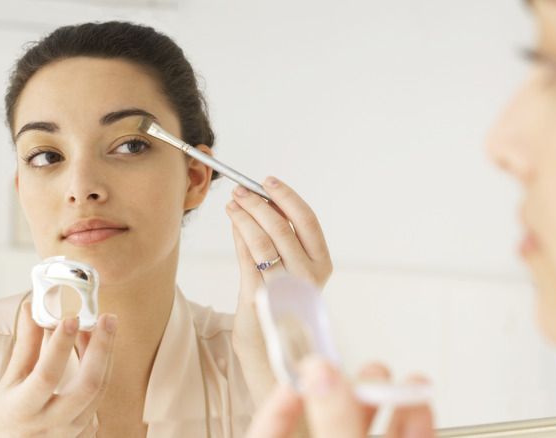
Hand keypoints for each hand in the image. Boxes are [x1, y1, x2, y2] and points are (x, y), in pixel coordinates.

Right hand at [0, 301, 117, 436]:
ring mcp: (72, 429)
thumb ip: (25, 346)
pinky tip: (100, 346)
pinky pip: (101, 394)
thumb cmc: (8, 415)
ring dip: (106, 354)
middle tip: (107, 318)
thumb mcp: (9, 382)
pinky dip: (103, 367)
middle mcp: (52, 422)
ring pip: (99, 389)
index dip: (60, 346)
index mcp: (24, 410)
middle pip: (87, 384)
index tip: (71, 317)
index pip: (47, 375)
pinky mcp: (86, 429)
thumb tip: (31, 307)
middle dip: (101, 348)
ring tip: (105, 325)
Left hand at [226, 176, 332, 402]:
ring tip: (232, 204)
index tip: (267, 181)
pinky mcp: (262, 297)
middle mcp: (309, 276)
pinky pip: (248, 257)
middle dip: (258, 203)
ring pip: (263, 240)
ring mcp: (286, 288)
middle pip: (283, 227)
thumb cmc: (280, 303)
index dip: (287, 197)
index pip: (308, 220)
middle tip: (240, 190)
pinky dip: (239, 235)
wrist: (269, 346)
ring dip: (245, 216)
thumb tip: (262, 201)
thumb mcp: (288, 267)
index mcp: (322, 264)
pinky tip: (233, 223)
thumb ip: (279, 238)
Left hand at [245, 357, 434, 437]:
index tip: (293, 381)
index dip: (276, 407)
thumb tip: (320, 374)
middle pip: (326, 422)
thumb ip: (332, 424)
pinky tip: (418, 404)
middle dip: (340, 390)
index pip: (268, 435)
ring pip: (369, 431)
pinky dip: (415, 422)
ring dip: (383, 399)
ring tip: (385, 375)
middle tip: (343, 363)